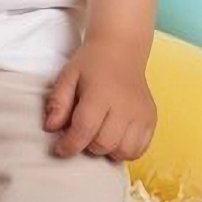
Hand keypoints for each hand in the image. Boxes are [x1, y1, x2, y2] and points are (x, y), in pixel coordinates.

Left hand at [43, 38, 155, 161]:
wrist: (121, 50)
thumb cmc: (91, 64)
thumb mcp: (68, 76)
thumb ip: (58, 102)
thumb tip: (50, 128)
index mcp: (100, 94)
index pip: (84, 130)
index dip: (69, 145)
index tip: (59, 149)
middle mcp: (125, 106)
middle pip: (104, 144)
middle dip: (87, 146)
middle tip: (80, 134)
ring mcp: (141, 114)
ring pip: (123, 151)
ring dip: (107, 151)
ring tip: (98, 135)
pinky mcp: (152, 119)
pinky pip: (139, 149)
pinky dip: (125, 150)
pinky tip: (115, 137)